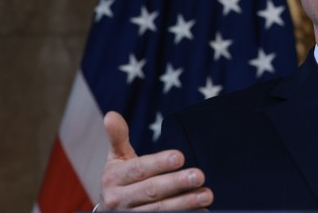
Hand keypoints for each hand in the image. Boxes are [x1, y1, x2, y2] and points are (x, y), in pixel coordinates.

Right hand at [97, 111, 213, 210]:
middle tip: (199, 175)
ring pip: (160, 210)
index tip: (180, 156)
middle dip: (176, 183)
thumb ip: (117, 137)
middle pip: (151, 191)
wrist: (110, 209)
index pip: (138, 169)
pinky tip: (201, 210)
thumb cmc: (120, 178)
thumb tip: (111, 115)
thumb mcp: (117, 158)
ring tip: (206, 195)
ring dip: (185, 203)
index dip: (158, 163)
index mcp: (113, 179)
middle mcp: (119, 200)